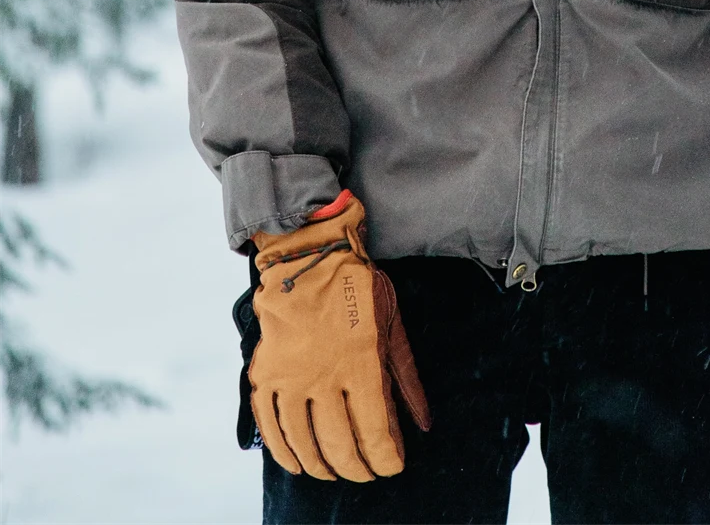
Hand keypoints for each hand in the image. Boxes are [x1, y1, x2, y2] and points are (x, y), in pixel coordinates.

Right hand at [250, 194, 430, 480]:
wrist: (308, 256)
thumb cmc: (356, 286)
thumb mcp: (392, 325)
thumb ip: (407, 377)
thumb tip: (423, 422)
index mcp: (360, 363)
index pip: (375, 433)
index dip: (386, 459)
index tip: (392, 466)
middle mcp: (323, 376)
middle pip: (340, 445)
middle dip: (357, 468)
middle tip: (366, 472)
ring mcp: (290, 377)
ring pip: (305, 442)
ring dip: (322, 466)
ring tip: (335, 471)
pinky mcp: (266, 374)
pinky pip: (271, 427)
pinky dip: (284, 452)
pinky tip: (298, 464)